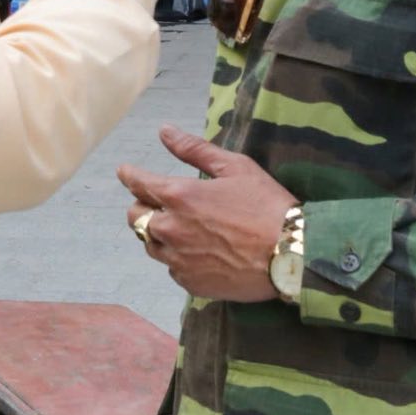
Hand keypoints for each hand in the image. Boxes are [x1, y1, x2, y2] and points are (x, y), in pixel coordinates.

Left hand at [119, 125, 297, 301]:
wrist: (290, 254)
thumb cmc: (265, 204)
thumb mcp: (234, 167)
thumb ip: (194, 149)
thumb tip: (164, 131)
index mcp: (178, 196)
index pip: (138, 184)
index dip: (129, 176)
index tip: (125, 172)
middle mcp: (170, 229)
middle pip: (135, 218)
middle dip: (141, 206)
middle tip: (156, 202)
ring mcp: (178, 260)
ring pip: (150, 245)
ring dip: (157, 233)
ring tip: (179, 227)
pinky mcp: (190, 283)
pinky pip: (171, 268)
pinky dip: (177, 258)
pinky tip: (197, 251)